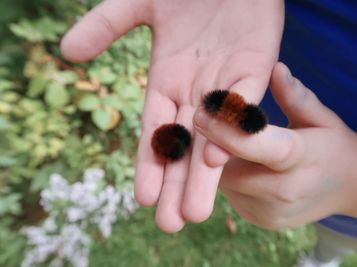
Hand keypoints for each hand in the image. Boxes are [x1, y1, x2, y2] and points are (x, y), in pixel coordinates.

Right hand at [61, 0, 284, 231]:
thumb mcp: (137, 4)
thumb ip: (106, 25)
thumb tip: (67, 52)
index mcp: (168, 78)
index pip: (157, 130)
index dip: (150, 163)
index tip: (144, 198)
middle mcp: (196, 88)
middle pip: (185, 145)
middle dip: (178, 184)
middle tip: (173, 225)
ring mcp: (227, 80)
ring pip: (216, 136)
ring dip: (205, 175)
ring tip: (197, 212)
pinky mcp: (256, 64)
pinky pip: (244, 102)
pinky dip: (233, 129)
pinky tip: (218, 159)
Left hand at [193, 62, 356, 228]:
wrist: (350, 187)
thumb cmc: (332, 143)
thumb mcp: (321, 116)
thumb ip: (297, 96)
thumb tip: (276, 69)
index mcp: (302, 159)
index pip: (260, 146)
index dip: (228, 131)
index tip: (200, 114)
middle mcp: (284, 192)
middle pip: (232, 168)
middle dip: (215, 145)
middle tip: (204, 119)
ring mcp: (271, 211)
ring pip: (227, 184)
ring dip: (220, 161)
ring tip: (223, 140)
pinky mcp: (260, 220)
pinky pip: (232, 195)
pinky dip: (229, 177)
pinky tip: (236, 162)